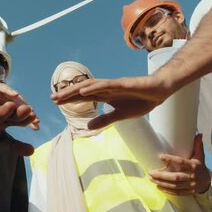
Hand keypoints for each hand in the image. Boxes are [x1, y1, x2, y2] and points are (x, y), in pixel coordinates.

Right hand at [0, 102, 36, 155]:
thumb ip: (15, 146)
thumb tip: (32, 151)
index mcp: (4, 119)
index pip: (18, 119)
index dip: (26, 119)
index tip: (36, 122)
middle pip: (9, 112)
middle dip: (18, 111)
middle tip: (28, 109)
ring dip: (2, 109)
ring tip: (11, 106)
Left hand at [50, 76, 173, 128]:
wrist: (159, 91)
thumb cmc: (141, 100)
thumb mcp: (119, 115)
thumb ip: (104, 120)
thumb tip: (88, 127)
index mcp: (105, 96)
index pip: (84, 97)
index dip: (70, 99)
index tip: (56, 103)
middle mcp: (106, 89)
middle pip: (83, 91)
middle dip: (68, 94)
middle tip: (52, 98)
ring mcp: (114, 85)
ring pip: (91, 86)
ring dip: (75, 90)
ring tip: (62, 94)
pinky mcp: (123, 84)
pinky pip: (106, 86)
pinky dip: (94, 88)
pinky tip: (83, 91)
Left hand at [148, 134, 210, 194]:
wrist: (207, 182)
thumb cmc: (200, 166)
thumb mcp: (200, 156)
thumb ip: (197, 145)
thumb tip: (199, 134)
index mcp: (194, 166)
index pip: (181, 162)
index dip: (171, 159)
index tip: (160, 156)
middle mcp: (192, 176)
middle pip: (175, 177)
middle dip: (162, 175)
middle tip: (150, 172)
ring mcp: (190, 185)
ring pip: (174, 186)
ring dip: (162, 183)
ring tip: (151, 179)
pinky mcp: (188, 192)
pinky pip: (177, 192)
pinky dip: (167, 191)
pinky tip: (158, 187)